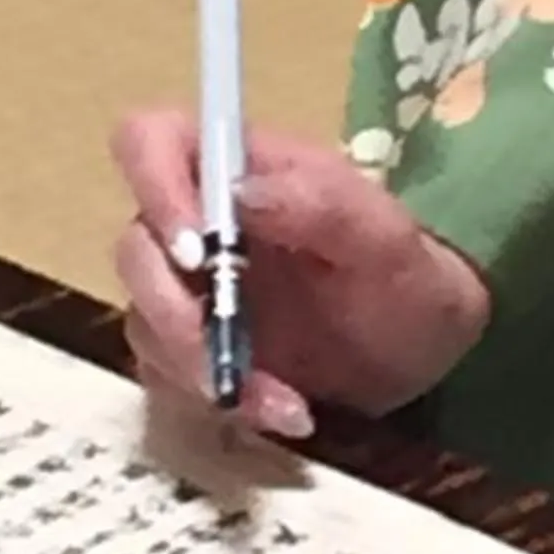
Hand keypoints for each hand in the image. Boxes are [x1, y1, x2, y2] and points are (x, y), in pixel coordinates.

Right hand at [110, 109, 488, 439]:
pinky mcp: (191, 346)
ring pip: (145, 321)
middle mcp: (195, 220)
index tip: (197, 254)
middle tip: (228, 358)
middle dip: (175, 312)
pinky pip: (167, 374)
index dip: (153, 187)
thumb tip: (242, 194)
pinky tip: (283, 412)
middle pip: (135, 248)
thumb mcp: (383, 236)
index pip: (148, 141)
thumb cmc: (403, 271)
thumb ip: (321, 203)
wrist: (419, 343)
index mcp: (232, 166)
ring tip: (285, 403)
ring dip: (201, 369)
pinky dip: (218, 400)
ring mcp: (187, 287)